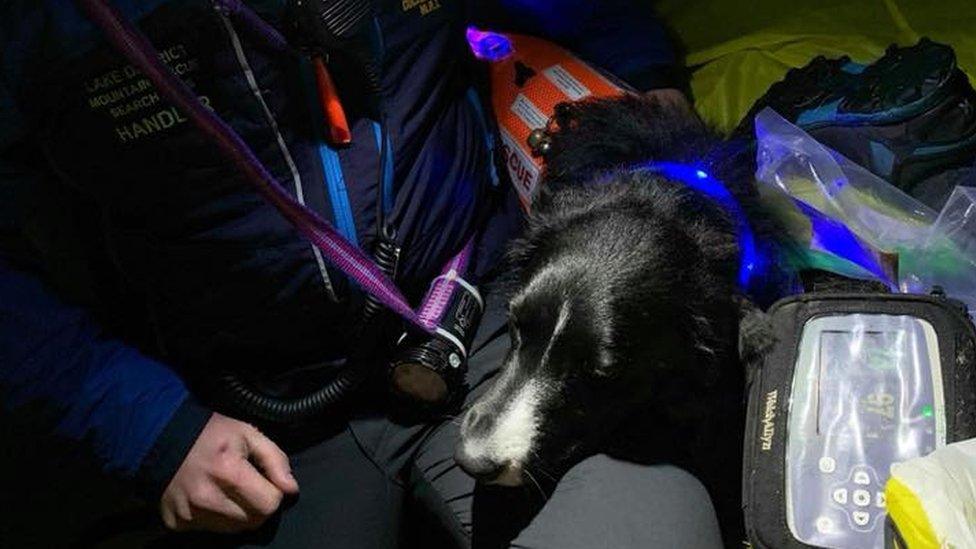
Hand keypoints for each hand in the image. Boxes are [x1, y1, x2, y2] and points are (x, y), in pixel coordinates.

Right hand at [160, 413, 298, 532]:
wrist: (161, 438)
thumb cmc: (211, 434)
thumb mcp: (248, 434)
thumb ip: (275, 460)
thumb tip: (291, 489)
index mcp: (228, 472)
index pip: (269, 504)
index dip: (273, 492)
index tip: (264, 480)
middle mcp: (207, 498)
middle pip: (253, 521)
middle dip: (258, 505)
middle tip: (247, 485)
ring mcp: (189, 514)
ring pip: (233, 529)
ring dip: (238, 514)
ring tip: (227, 490)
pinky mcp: (177, 523)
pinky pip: (210, 530)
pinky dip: (216, 517)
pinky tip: (209, 497)